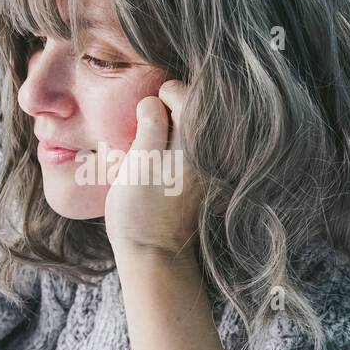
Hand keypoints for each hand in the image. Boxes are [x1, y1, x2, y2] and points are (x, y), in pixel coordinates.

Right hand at [104, 79, 201, 261]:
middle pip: (191, 112)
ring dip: (168, 132)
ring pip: (189, 133)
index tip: (145, 111)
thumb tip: (154, 99)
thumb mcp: (140, 160)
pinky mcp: (202, 184)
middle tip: (144, 128)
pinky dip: (173, 151)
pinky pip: (188, 153)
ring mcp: (207, 169)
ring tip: (148, 148)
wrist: (154, 255)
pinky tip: (157, 166)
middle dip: (167, 113)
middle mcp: (209, 153)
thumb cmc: (140, 209)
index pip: (184, 94)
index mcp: (196, 142)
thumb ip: (151, 124)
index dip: (162, 96)